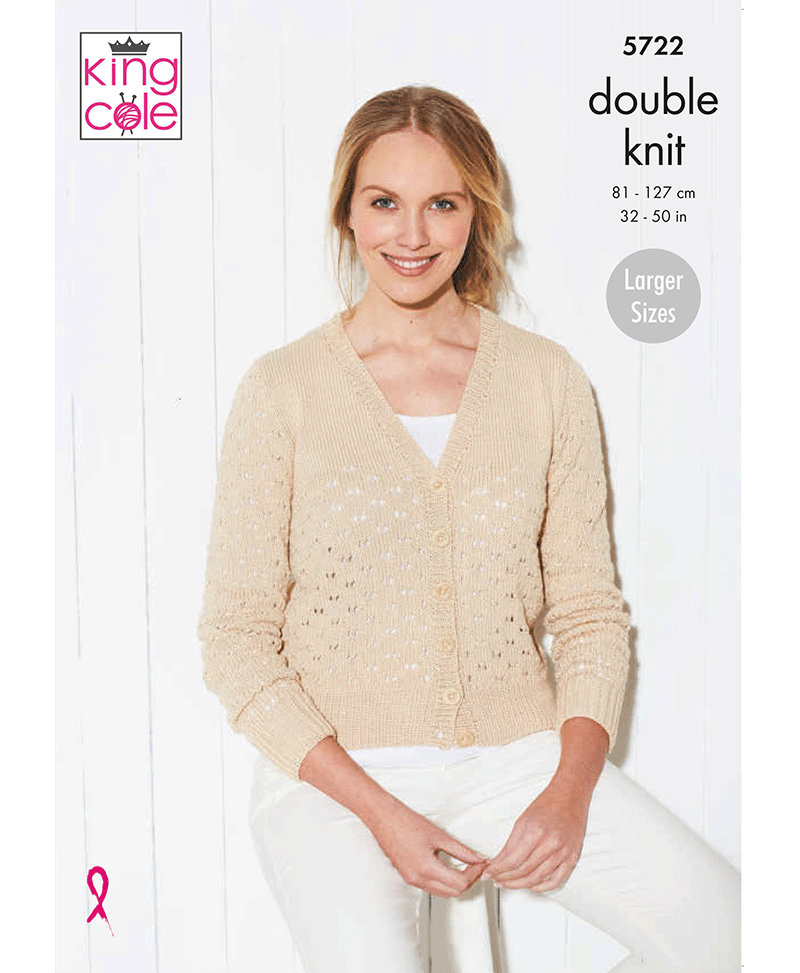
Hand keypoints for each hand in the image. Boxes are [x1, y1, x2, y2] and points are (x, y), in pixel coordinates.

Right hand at [367, 795, 488, 897]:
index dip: (474, 874)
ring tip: (466, 867)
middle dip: (468, 880)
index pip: (459, 883)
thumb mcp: (438, 834)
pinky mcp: (407, 876)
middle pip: (452, 892)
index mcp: (426, 868)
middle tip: (476, 865)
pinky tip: (448, 867)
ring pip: (441, 892)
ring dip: (456, 883)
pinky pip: (430, 886)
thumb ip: (460, 850)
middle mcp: (418, 879)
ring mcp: (411, 879)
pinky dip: (443, 881)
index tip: (481, 863)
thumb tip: (477, 858)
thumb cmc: (405, 821)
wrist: (383, 817)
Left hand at [482, 781, 589, 892]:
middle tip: (496, 880)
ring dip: (519, 884)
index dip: (497, 870)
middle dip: (506, 879)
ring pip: (537, 878)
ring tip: (508, 884)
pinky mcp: (572, 858)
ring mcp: (562, 853)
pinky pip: (555, 881)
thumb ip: (511, 844)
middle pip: (523, 871)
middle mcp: (550, 844)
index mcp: (535, 832)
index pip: (512, 860)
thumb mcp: (522, 821)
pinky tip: (531, 885)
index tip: (488, 873)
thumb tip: (498, 861)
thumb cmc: (546, 805)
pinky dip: (541, 887)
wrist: (569, 797)